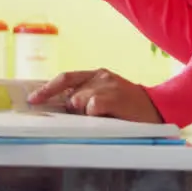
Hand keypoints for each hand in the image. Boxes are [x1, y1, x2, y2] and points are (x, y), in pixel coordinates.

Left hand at [28, 68, 162, 122]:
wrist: (158, 107)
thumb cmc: (129, 106)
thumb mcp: (105, 95)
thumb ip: (85, 95)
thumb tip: (62, 105)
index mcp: (95, 74)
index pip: (65, 78)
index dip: (47, 88)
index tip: (33, 99)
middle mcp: (100, 76)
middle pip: (70, 93)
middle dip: (71, 108)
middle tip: (86, 116)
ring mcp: (107, 85)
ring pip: (79, 100)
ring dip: (85, 112)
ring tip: (103, 115)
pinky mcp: (114, 96)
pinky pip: (92, 106)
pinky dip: (94, 113)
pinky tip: (107, 115)